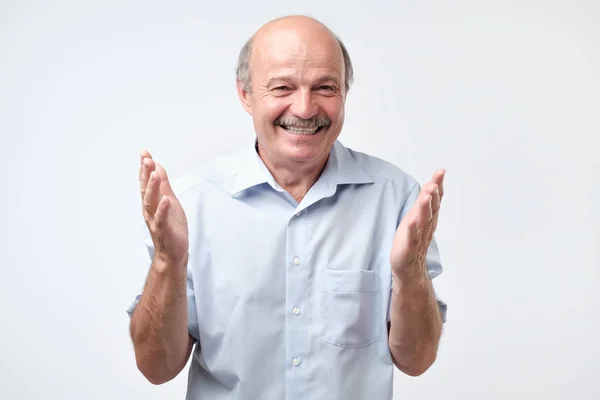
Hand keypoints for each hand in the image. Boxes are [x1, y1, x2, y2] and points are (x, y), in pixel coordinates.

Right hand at [139, 150, 188, 267]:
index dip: (145, 168)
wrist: (173, 253)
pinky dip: (163, 210)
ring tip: (154, 174)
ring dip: (152, 187)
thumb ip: (163, 184)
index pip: (146, 182)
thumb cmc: (171, 227)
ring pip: (151, 202)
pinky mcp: (164, 230)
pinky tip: (165, 200)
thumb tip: (158, 166)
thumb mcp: (170, 200)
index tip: (144, 153)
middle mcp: (150, 210)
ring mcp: (155, 220)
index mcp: (152, 202)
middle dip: (145, 174)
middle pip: (146, 189)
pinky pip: (162, 219)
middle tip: (146, 159)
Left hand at [390, 169, 445, 276]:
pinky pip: (412, 238)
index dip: (438, 185)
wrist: (409, 268)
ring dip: (425, 208)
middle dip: (433, 194)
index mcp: (427, 218)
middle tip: (435, 182)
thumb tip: (431, 183)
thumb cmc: (412, 240)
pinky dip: (413, 229)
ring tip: (426, 196)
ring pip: (423, 221)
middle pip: (431, 208)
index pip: (434, 199)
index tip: (441, 172)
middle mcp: (426, 226)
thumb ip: (424, 202)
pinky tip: (413, 221)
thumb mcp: (417, 217)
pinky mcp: (409, 248)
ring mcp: (418, 237)